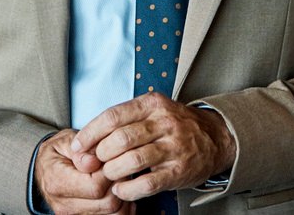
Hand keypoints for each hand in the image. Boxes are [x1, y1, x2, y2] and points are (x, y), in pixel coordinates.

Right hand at [35, 128, 132, 214]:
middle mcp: (64, 205)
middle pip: (108, 203)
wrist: (44, 167)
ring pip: (113, 213)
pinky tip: (117, 190)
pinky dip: (120, 206)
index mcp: (57, 182)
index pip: (96, 185)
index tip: (110, 158)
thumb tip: (94, 162)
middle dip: (119, 184)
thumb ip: (81, 150)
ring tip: (118, 178)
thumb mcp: (65, 141)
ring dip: (122, 196)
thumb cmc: (57, 151)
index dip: (110, 171)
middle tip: (118, 167)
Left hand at [71, 94, 236, 200]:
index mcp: (152, 104)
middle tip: (93, 164)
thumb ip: (124, 122)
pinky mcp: (179, 171)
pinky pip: (147, 183)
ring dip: (111, 172)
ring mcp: (173, 147)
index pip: (113, 116)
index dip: (90, 133)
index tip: (77, 146)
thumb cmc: (175, 125)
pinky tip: (121, 189)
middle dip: (99, 155)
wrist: (216, 137)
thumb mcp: (153, 111)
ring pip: (131, 160)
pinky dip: (128, 189)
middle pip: (119, 139)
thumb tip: (87, 142)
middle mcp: (164, 122)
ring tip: (108, 176)